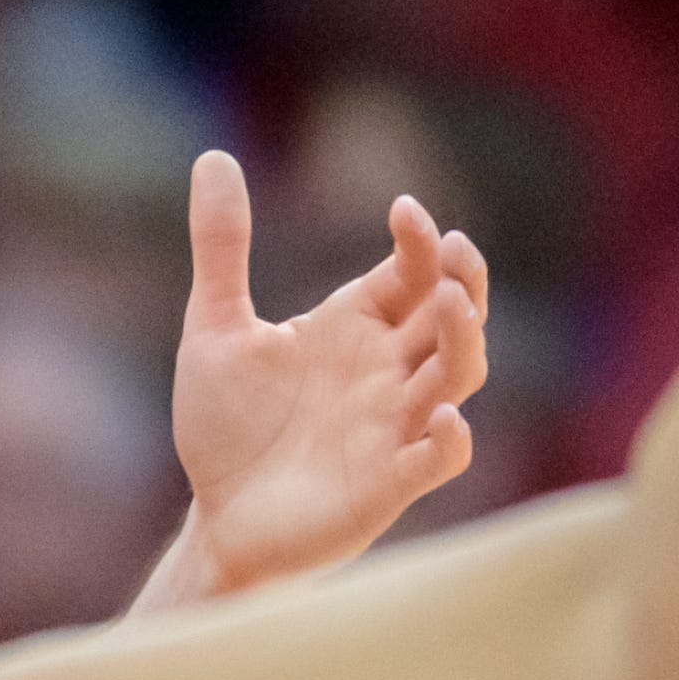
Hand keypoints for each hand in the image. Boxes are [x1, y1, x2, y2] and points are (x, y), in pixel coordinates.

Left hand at [162, 151, 486, 598]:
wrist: (215, 521)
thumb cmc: (225, 431)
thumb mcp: (213, 330)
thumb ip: (222, 249)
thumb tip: (212, 158)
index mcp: (356, 330)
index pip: (412, 273)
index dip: (420, 241)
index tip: (403, 210)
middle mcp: (388, 373)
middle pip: (453, 317)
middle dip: (464, 281)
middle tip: (453, 252)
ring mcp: (394, 428)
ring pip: (458, 377)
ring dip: (465, 341)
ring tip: (454, 304)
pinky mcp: (388, 485)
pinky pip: (439, 459)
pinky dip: (450, 439)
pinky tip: (443, 418)